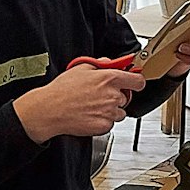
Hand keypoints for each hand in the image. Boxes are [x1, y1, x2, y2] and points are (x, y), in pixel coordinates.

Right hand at [14, 63, 146, 142]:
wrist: (51, 110)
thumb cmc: (62, 90)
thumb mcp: (81, 68)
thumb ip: (101, 64)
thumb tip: (110, 63)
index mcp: (110, 79)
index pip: (138, 82)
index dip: (136, 82)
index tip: (133, 83)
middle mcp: (113, 96)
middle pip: (127, 97)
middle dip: (117, 96)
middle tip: (101, 95)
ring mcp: (109, 112)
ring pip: (120, 112)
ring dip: (111, 110)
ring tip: (93, 106)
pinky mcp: (104, 126)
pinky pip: (110, 123)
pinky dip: (103, 121)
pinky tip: (90, 115)